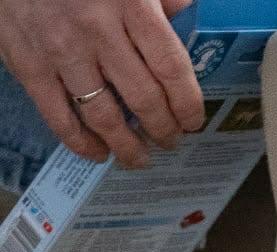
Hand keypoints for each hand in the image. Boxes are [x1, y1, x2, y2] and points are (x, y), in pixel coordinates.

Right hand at [0, 0, 204, 168]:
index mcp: (130, 2)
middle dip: (163, 129)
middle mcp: (98, 29)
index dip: (187, 103)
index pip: (171, 67)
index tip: (193, 121)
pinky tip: (99, 152)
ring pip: (105, 117)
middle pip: (144, 98)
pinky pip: (61, 119)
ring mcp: (62, 50)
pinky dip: (83, 144)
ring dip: (128, 146)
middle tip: (170, 141)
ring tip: (140, 157)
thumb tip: (192, 21)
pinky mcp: (30, 65)